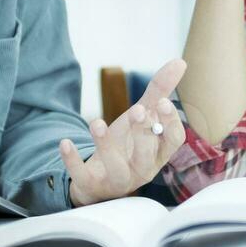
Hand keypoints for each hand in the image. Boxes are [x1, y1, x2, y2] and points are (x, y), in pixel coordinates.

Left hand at [60, 59, 187, 206]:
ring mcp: (116, 180)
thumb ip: (160, 91)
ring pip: (117, 169)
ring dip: (106, 146)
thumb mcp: (142, 116)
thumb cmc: (128, 143)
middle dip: (142, 133)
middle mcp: (141, 169)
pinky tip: (65, 142)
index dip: (170, 123)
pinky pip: (83, 176)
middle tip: (137, 110)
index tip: (162, 103)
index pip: (173, 141)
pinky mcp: (92, 185)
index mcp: (158, 153)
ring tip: (96, 122)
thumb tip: (180, 62)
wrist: (99, 177)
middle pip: (147, 156)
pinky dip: (73, 161)